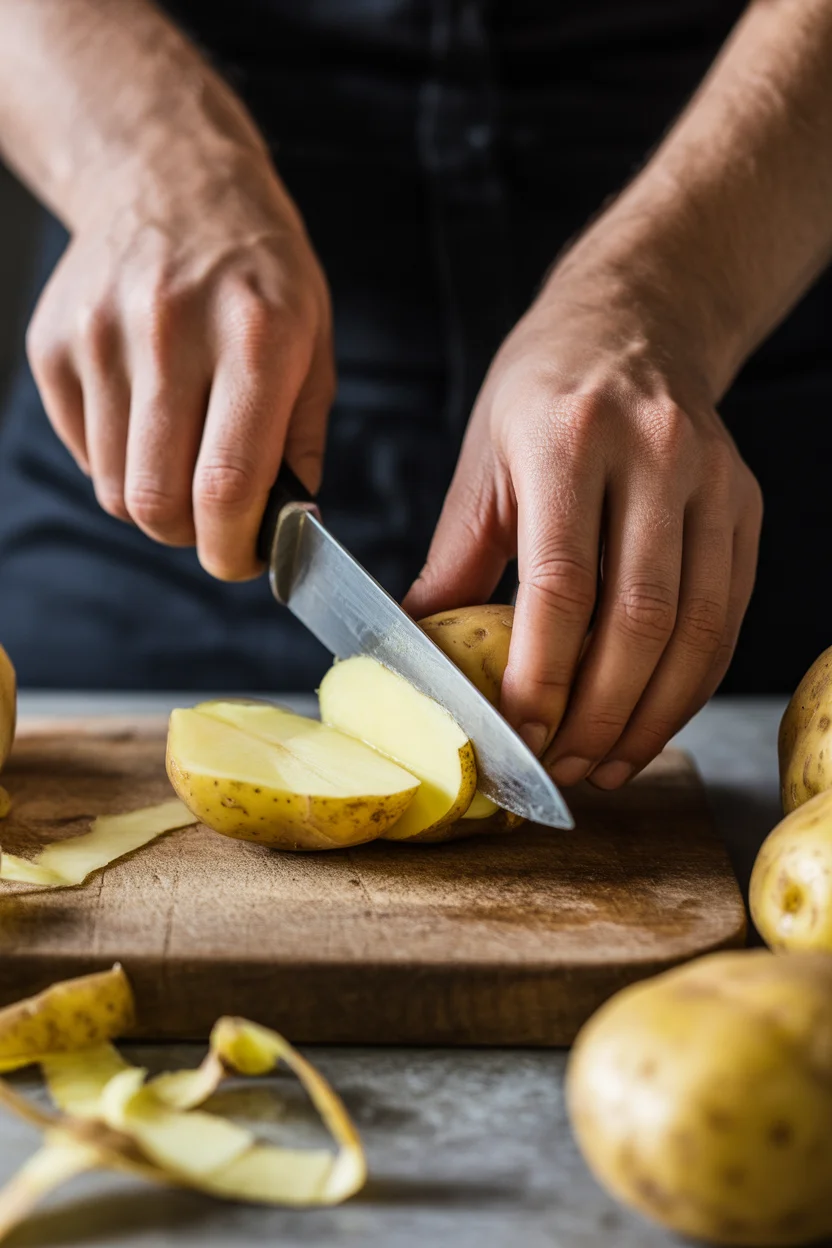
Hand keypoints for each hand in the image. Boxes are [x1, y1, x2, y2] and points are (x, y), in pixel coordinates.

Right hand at [26, 148, 332, 579]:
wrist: (170, 180)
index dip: (233, 548)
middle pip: (158, 502)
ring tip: (185, 456)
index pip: (228, 484)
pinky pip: (83, 455)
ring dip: (155, 500)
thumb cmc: (258, 273)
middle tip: (215, 521)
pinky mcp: (53, 345)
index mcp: (256, 337)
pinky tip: (147, 414)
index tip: (243, 561)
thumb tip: (282, 528)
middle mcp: (170, 332)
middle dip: (190, 536)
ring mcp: (101, 336)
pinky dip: (118, 461)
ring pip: (116, 489)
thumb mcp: (314, 343)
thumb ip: (300, 442)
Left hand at [404, 269, 762, 788]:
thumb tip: (413, 655)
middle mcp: (653, 454)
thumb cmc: (542, 394)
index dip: (542, 675)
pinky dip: (690, 683)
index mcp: (568, 438)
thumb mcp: (481, 462)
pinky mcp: (746, 505)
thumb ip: (454, 564)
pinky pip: (728, 616)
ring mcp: (711, 480)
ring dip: (652, 716)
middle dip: (599, 715)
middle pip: (639, 620)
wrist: (635, 320)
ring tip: (607, 764)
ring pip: (697, 630)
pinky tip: (651, 720)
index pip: (561, 584)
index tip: (520, 736)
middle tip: (563, 768)